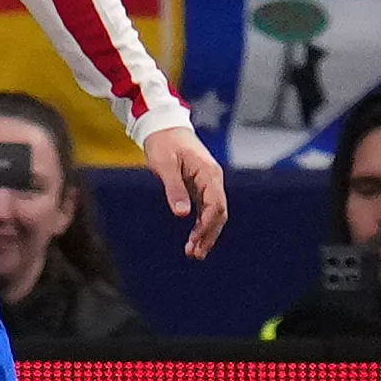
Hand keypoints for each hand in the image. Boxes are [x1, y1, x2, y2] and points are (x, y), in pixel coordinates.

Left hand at [139, 121, 229, 255]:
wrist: (162, 125)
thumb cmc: (162, 142)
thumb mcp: (164, 164)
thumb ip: (174, 188)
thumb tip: (182, 214)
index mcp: (209, 174)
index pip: (216, 206)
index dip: (207, 226)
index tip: (195, 241)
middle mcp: (213, 179)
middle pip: (218, 213)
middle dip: (208, 235)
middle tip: (195, 254)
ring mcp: (208, 183)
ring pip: (213, 213)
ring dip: (206, 233)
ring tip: (194, 253)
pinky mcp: (199, 185)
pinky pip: (205, 208)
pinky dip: (201, 224)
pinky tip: (194, 238)